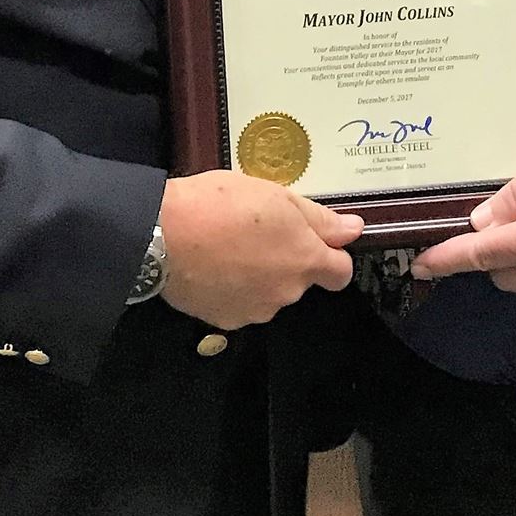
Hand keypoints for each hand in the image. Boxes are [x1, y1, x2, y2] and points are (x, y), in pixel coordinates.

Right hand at [157, 171, 362, 329]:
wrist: (162, 234)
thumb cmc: (218, 205)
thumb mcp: (276, 195)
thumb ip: (319, 218)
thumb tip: (353, 229)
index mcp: (304, 259)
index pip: (340, 272)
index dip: (331, 255)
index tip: (313, 241)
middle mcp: (286, 292)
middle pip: (300, 280)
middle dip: (285, 259)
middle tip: (256, 230)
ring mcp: (256, 310)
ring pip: (269, 293)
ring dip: (258, 275)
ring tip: (228, 245)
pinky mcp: (226, 320)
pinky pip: (240, 304)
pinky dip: (232, 289)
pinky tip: (213, 266)